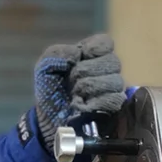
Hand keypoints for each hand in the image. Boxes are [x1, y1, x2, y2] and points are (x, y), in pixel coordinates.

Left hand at [33, 34, 124, 152]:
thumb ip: (58, 53)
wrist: (48, 119)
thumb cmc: (49, 90)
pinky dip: (96, 102)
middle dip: (87, 70)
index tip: (81, 57)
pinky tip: (83, 105)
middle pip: (113, 61)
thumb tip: (78, 52)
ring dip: (91, 87)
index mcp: (91, 55)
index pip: (106, 42)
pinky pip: (115, 99)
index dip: (95, 48)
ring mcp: (112, 89)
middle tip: (72, 81)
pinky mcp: (113, 108)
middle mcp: (106, 70)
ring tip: (76, 95)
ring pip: (116, 80)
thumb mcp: (46, 66)